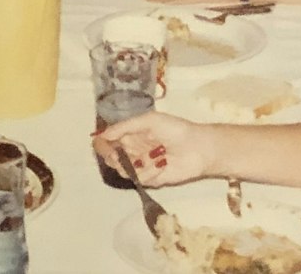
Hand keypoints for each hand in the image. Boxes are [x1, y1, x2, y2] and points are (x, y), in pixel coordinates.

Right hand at [94, 111, 212, 187]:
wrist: (198, 148)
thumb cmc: (175, 129)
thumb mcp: (149, 120)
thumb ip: (125, 126)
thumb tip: (103, 134)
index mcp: (130, 134)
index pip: (107, 140)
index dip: (102, 144)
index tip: (103, 145)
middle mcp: (132, 151)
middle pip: (111, 158)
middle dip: (113, 157)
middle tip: (119, 155)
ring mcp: (141, 166)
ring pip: (122, 171)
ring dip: (133, 165)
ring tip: (151, 157)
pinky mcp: (151, 179)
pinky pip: (139, 179)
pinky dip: (148, 172)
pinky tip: (161, 165)